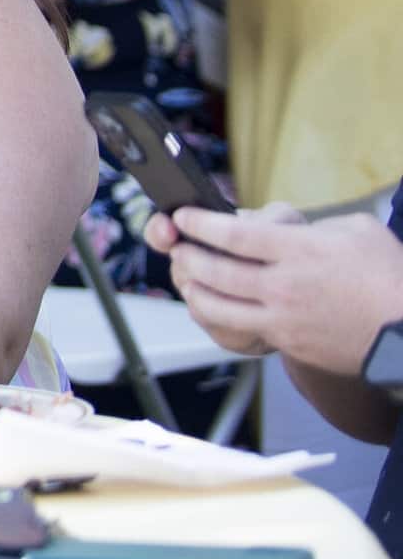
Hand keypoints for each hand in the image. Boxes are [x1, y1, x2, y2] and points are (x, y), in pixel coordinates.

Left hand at [147, 204, 402, 375]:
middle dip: (186, 254)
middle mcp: (285, 285)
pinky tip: (211, 304)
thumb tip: (278, 229)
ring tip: (186, 276)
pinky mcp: (287, 343)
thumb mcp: (356, 231)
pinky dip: (215, 316)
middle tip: (177, 245)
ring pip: (216, 305)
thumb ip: (311, 226)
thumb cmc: (390, 278)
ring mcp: (283, 318)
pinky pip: (237, 329)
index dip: (199, 223)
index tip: (184, 216)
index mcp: (301, 250)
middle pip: (214, 269)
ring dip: (192, 288)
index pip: (232, 234)